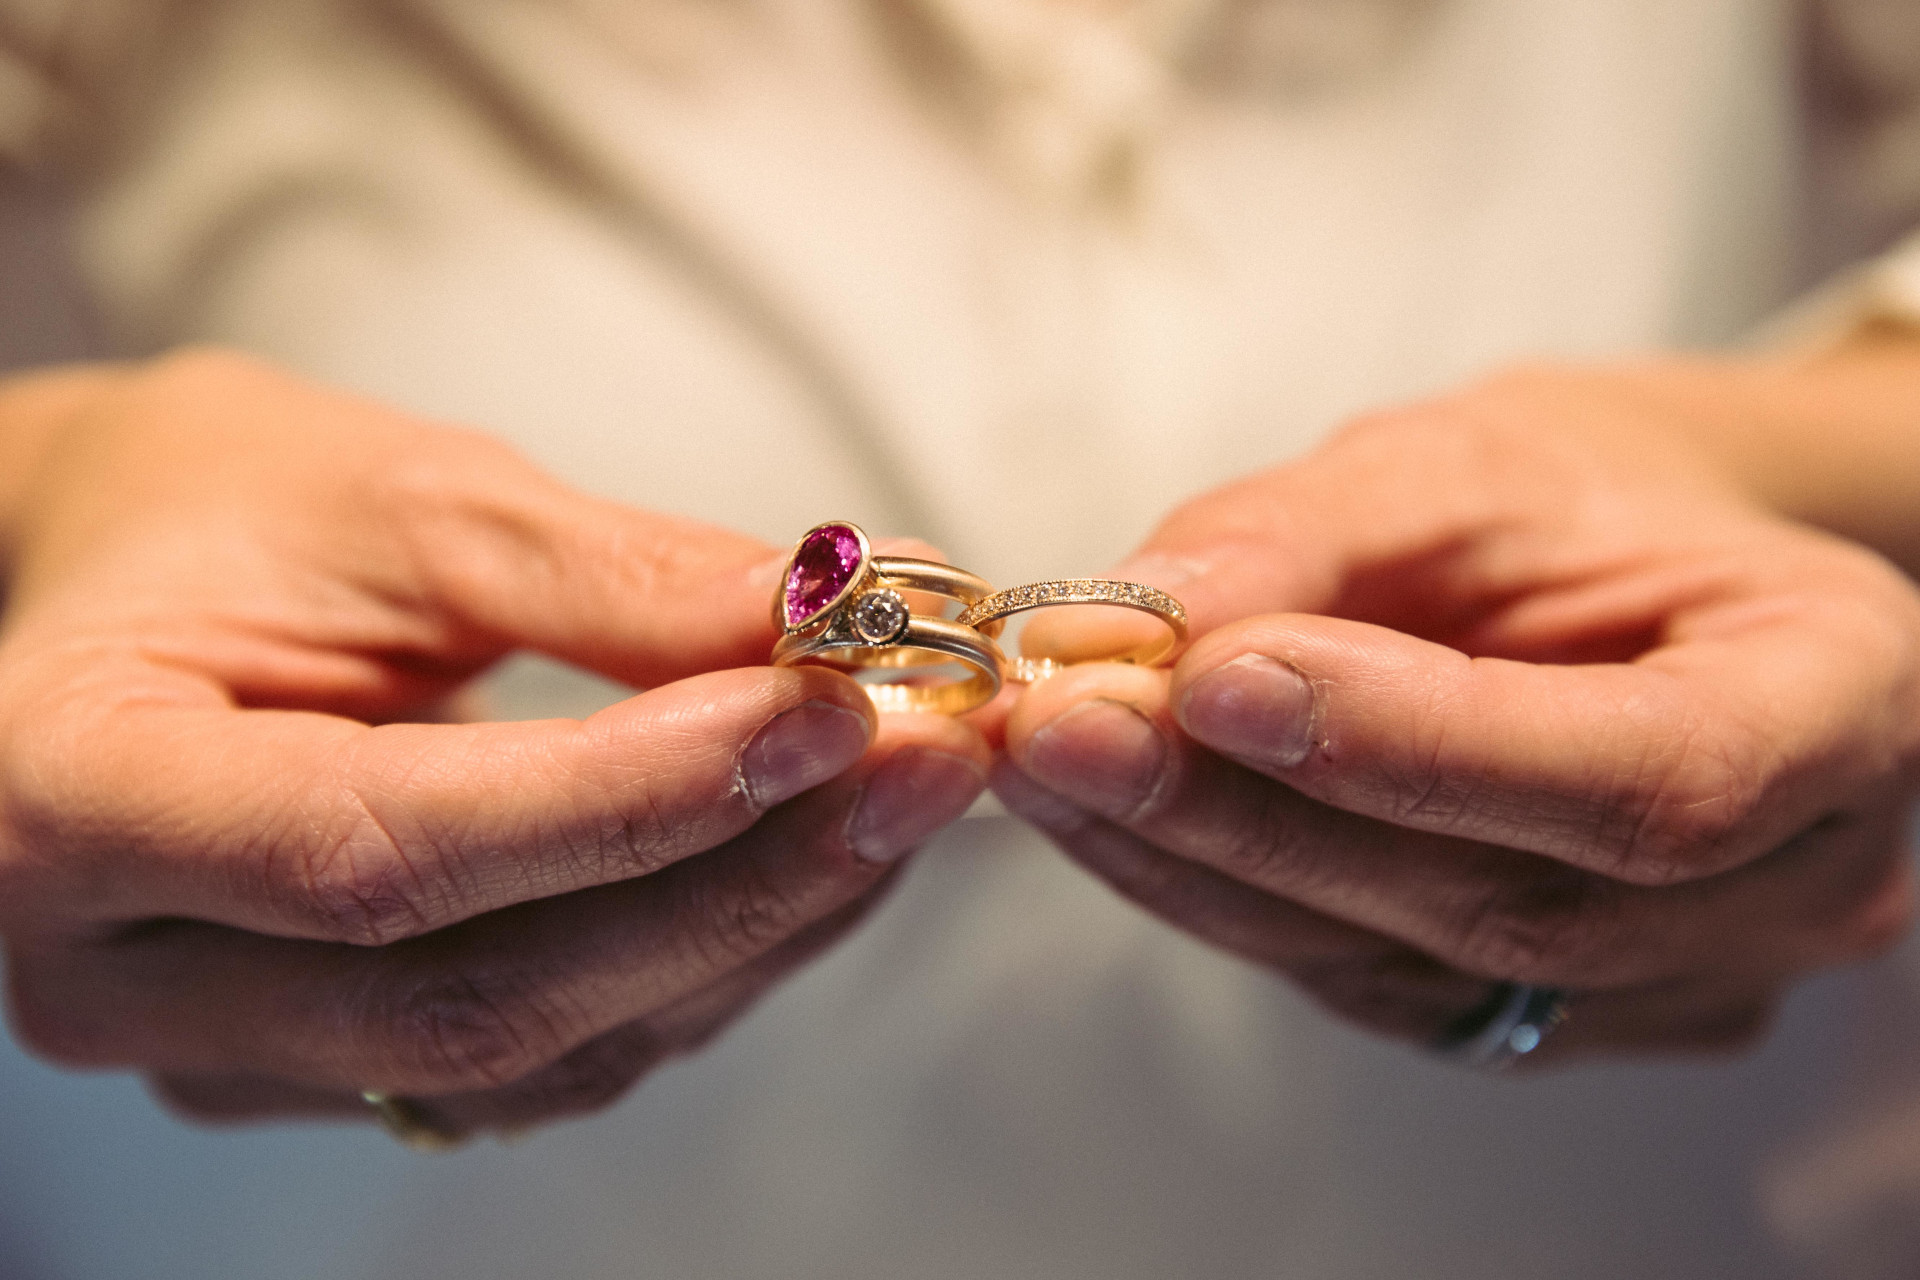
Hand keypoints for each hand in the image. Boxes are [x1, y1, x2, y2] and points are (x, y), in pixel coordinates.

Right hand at [0, 350, 987, 1134]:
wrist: (122, 585)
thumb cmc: (220, 509)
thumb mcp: (400, 501)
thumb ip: (610, 578)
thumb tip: (834, 611)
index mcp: (74, 794)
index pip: (379, 849)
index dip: (623, 801)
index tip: (820, 707)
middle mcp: (124, 971)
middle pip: (472, 994)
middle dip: (732, 880)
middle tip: (919, 760)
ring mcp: (226, 1049)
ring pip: (533, 1049)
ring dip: (749, 928)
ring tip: (902, 795)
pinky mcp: (327, 1066)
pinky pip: (546, 1057)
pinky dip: (699, 963)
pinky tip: (813, 861)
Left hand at [995, 363, 1919, 1060]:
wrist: (1635, 576)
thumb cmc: (1585, 500)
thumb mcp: (1470, 462)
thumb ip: (1310, 534)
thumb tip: (1134, 618)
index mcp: (1841, 705)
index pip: (1646, 780)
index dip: (1420, 745)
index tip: (1217, 675)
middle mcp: (1787, 884)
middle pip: (1503, 901)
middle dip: (1252, 814)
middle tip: (1066, 723)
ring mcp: (1671, 979)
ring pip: (1410, 961)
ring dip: (1199, 862)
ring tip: (1046, 760)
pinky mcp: (1546, 1015)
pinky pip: (1366, 979)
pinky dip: (1218, 895)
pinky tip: (1106, 816)